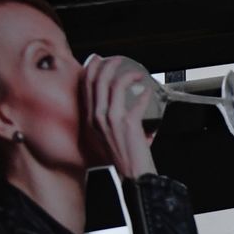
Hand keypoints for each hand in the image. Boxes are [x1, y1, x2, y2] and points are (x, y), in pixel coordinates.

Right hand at [83, 55, 157, 178]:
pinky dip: (144, 95)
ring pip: (114, 86)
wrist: (133, 173)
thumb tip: (116, 101)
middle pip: (97, 81)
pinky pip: (137, 102)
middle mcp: (96, 117)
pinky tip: (148, 91)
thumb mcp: (103, 136)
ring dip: (127, 75)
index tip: (99, 60)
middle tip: (118, 60)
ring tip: (136, 73)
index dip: (91, 69)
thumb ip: (105, 118)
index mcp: (89, 119)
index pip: (85, 86)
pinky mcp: (128, 123)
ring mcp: (111, 120)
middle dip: (108, 65)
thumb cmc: (121, 156)